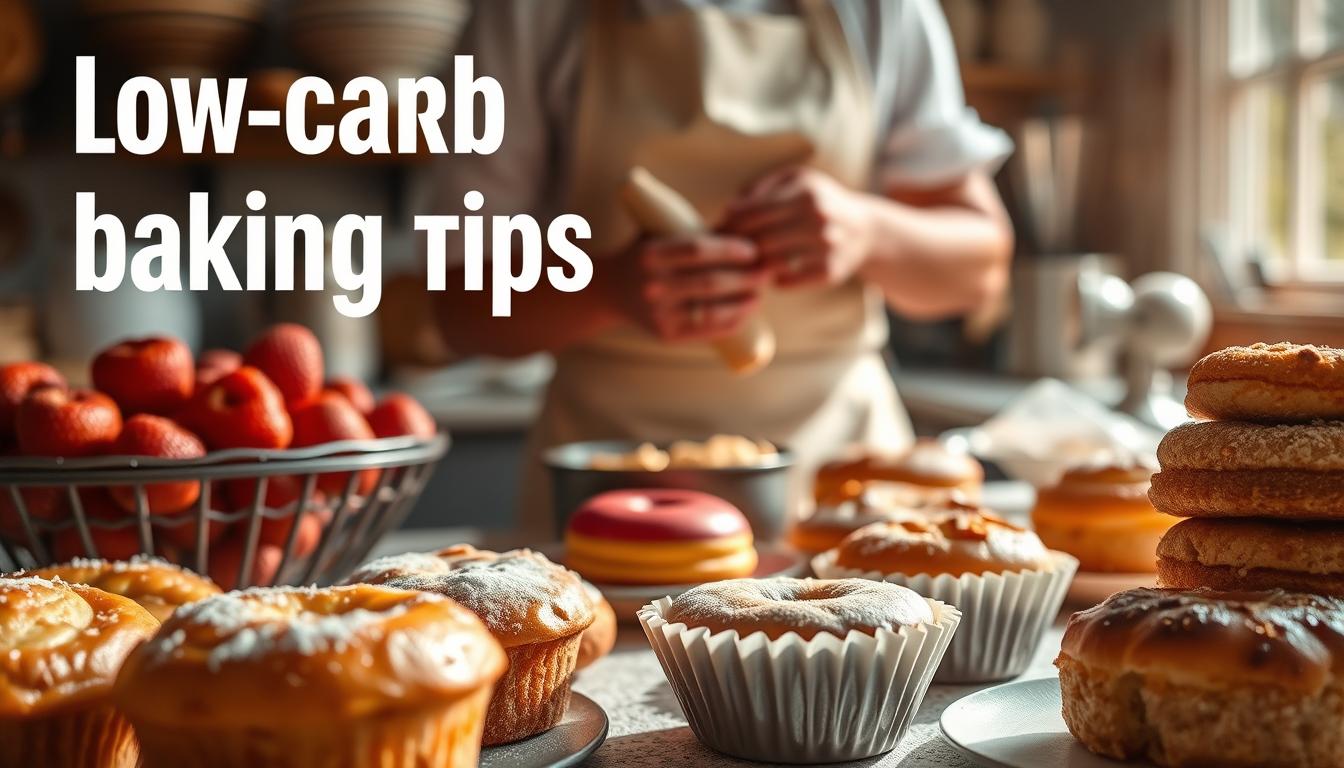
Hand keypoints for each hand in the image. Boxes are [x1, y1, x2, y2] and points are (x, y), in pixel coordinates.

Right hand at [599, 234, 768, 342]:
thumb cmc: (648, 254)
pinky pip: (705, 331)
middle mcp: (651, 284)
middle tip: (766, 272)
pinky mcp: (664, 335)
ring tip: (760, 294)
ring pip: (711, 309)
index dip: (730, 250)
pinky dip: (731, 323)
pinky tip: (747, 314)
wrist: (610, 290)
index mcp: (650, 254)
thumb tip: (748, 224)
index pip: (698, 250)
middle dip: (745, 278)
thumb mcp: (662, 234)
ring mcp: (657, 313)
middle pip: (709, 282)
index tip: (753, 250)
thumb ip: (698, 231)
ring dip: (743, 303)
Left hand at [721, 166, 874, 287]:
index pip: (752, 212)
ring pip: (770, 262)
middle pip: (758, 239)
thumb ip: (762, 187)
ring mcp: (826, 247)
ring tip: (737, 264)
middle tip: (718, 252)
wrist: (865, 230)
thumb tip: (730, 208)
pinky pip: (786, 281)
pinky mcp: (829, 272)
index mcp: (806, 193)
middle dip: (734, 247)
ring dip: (750, 265)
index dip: (727, 224)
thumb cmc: (818, 200)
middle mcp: (818, 219)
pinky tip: (766, 273)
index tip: (714, 231)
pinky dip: (771, 279)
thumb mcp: (796, 179)